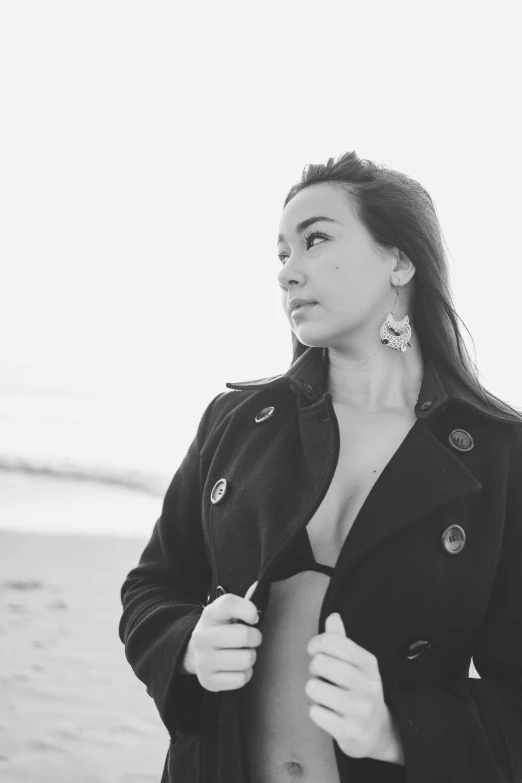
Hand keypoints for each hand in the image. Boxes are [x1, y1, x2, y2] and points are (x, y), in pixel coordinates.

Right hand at [187, 581, 261, 691]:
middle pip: (245, 635)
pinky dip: (245, 674)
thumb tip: (258, 586)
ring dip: (251, 656)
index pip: (230, 604)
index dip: (249, 609)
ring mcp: (203, 660)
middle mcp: (203, 636)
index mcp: (209, 614)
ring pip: (247, 659)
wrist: (195, 653)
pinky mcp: (208, 681)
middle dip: (255, 637)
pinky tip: (236, 667)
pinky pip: (242, 679)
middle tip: (250, 639)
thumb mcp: (226, 613)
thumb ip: (244, 602)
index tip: (253, 616)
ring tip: (242, 653)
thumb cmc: (220, 629)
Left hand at [305, 613, 391, 759]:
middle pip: (320, 663)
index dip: (316, 643)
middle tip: (322, 675)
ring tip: (326, 694)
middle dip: (314, 667)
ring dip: (314, 690)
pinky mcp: (349, 731)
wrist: (378, 731)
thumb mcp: (357, 663)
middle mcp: (367, 684)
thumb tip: (333, 616)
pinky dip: (316, 712)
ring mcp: (359, 709)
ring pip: (314, 687)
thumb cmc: (360, 690)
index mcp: (368, 663)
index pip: (333, 642)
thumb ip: (341, 640)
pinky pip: (316, 713)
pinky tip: (329, 713)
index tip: (314, 650)